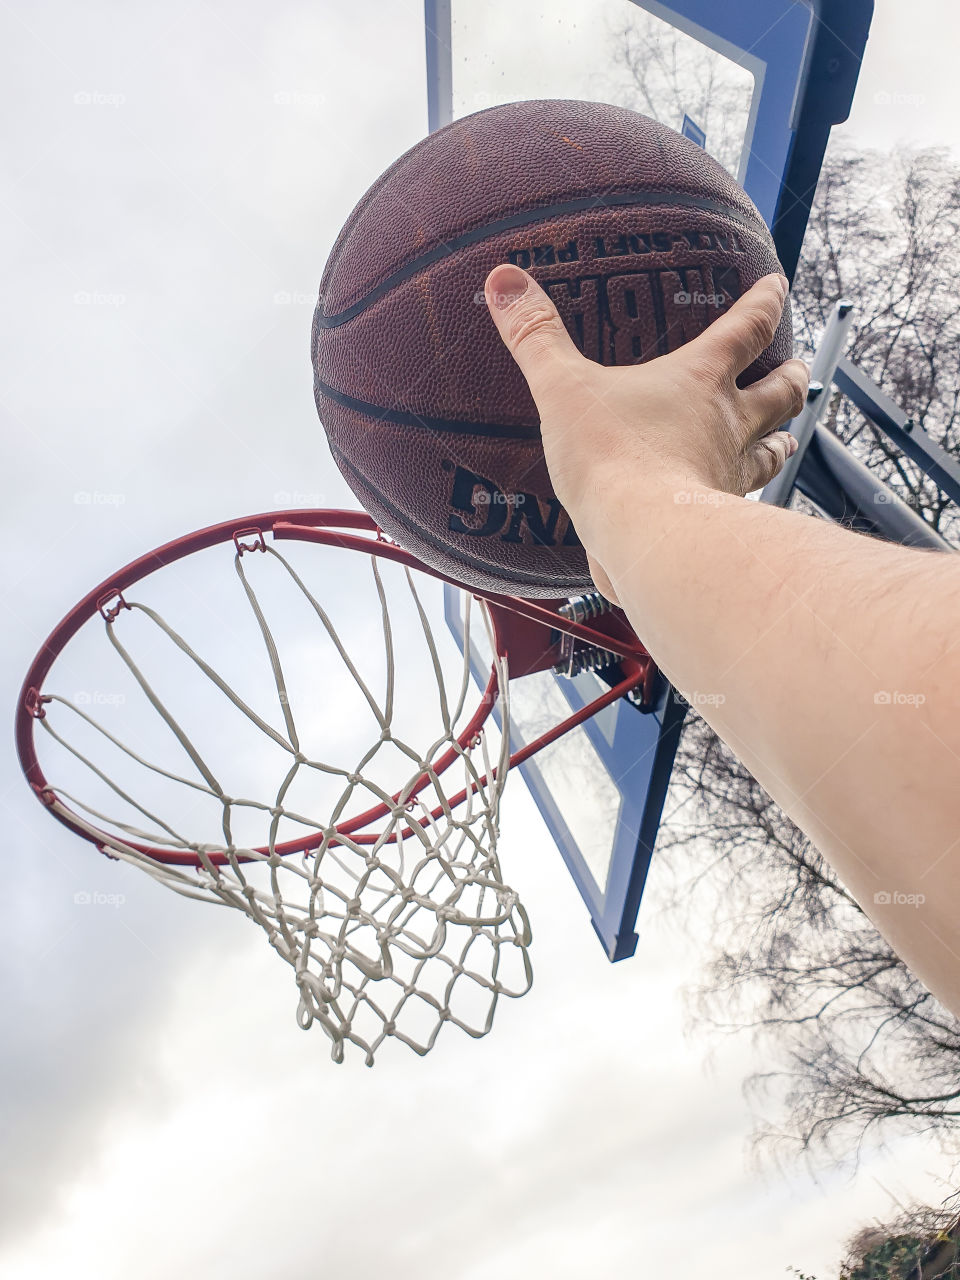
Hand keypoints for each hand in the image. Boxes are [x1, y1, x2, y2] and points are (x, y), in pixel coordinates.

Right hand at [484, 265, 808, 595]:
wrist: (644, 537)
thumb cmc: (613, 460)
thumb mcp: (562, 387)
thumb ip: (535, 336)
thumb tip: (506, 282)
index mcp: (700, 380)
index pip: (748, 327)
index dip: (767, 302)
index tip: (777, 287)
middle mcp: (729, 423)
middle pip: (781, 392)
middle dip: (791, 376)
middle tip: (796, 369)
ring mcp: (731, 474)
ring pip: (775, 451)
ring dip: (783, 439)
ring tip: (784, 437)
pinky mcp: (721, 520)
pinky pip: (744, 505)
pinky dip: (748, 501)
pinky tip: (735, 508)